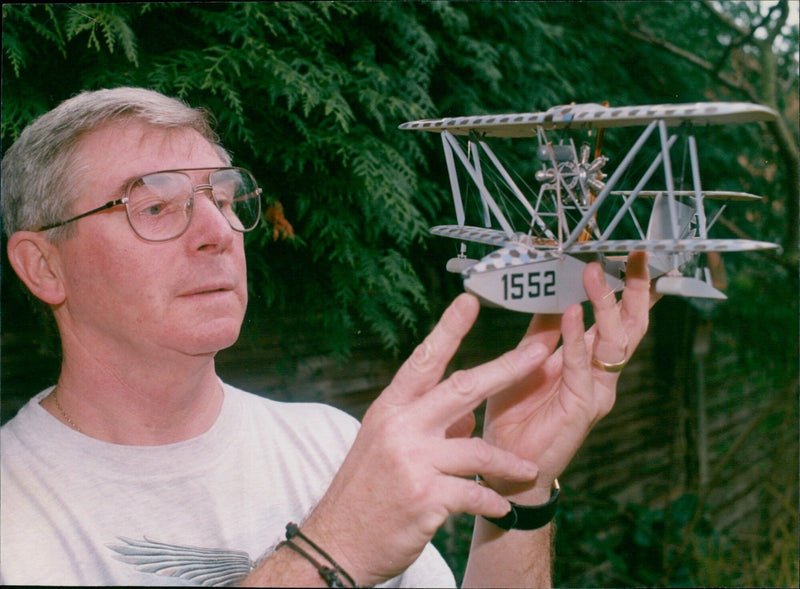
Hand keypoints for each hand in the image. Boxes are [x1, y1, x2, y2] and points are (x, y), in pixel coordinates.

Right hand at [299, 293, 551, 585]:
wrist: (336, 541)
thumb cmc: (365, 491)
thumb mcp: (387, 445)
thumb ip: (429, 425)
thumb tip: (467, 415)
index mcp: (391, 409)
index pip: (424, 361)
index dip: (448, 330)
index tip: (469, 301)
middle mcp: (400, 427)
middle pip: (462, 389)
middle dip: (507, 369)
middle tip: (540, 352)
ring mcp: (412, 461)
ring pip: (478, 449)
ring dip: (509, 462)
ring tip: (530, 468)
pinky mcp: (424, 498)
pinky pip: (473, 494)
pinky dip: (491, 501)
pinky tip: (501, 508)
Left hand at [481, 251, 653, 497]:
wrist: (505, 464)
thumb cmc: (516, 413)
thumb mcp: (525, 360)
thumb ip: (540, 330)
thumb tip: (549, 292)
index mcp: (589, 360)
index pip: (617, 317)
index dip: (627, 287)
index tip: (628, 255)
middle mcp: (600, 373)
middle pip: (629, 326)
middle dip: (634, 290)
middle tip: (634, 255)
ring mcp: (595, 390)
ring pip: (613, 342)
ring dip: (605, 306)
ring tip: (595, 274)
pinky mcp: (581, 407)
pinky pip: (581, 368)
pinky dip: (576, 340)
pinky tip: (570, 314)